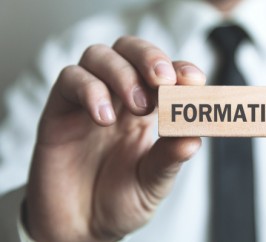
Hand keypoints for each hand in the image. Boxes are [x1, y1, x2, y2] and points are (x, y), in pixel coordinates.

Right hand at [25, 36, 205, 241]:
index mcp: (148, 111)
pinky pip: (69, 80)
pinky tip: (104, 117)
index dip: (180, 68)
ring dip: (122, 73)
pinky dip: (89, 90)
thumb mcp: (153, 183)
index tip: (194, 80)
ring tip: (136, 106)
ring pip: (99, 56)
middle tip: (163, 80)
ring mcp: (88, 102)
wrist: (82, 229)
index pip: (164, 72)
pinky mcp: (60, 112)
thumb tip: (194, 137)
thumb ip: (169, 159)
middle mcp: (118, 99)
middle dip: (149, 57)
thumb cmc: (120, 202)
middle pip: (129, 49)